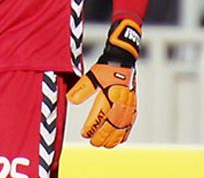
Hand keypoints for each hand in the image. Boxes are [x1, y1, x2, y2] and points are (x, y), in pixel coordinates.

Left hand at [66, 18, 140, 147]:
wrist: (123, 59)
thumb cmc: (105, 67)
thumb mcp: (91, 75)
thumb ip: (81, 89)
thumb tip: (70, 100)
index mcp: (110, 93)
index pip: (100, 115)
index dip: (92, 127)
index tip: (84, 134)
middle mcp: (121, 100)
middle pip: (112, 124)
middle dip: (102, 136)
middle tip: (92, 143)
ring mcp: (129, 104)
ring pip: (122, 126)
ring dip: (113, 137)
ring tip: (104, 145)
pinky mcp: (133, 104)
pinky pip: (131, 122)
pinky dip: (125, 132)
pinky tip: (120, 140)